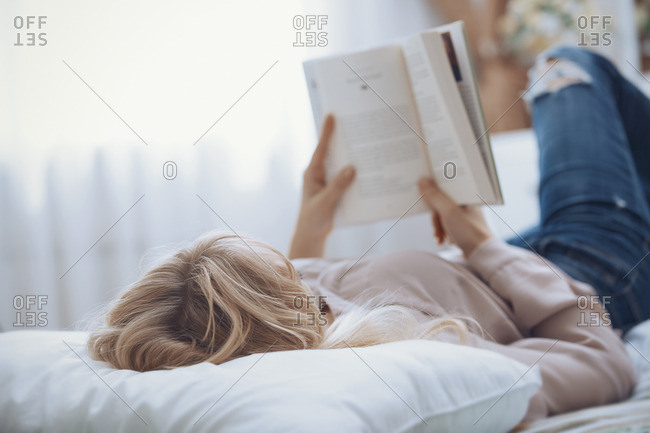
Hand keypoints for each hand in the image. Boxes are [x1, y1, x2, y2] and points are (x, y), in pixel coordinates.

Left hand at [289, 115, 355, 258]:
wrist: (313, 236)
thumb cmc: (313, 219)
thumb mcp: (324, 203)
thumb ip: (337, 187)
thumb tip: (352, 168)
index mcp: (312, 173)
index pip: (321, 149)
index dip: (327, 132)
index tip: (331, 115)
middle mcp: (320, 174)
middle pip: (334, 153)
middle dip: (345, 140)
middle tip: (357, 125)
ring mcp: (329, 181)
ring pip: (344, 165)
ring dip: (355, 157)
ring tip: (369, 144)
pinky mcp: (337, 190)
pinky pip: (349, 178)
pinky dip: (358, 174)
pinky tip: (371, 169)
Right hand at [418, 177, 492, 256]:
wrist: (481, 254)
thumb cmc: (469, 231)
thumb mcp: (448, 212)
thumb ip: (435, 195)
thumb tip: (422, 180)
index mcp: (466, 195)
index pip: (445, 186)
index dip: (433, 189)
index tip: (422, 192)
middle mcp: (467, 203)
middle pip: (441, 202)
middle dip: (435, 217)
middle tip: (435, 227)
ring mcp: (465, 215)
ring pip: (442, 215)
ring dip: (438, 227)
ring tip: (440, 238)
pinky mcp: (462, 226)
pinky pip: (446, 224)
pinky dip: (443, 232)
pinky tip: (444, 241)